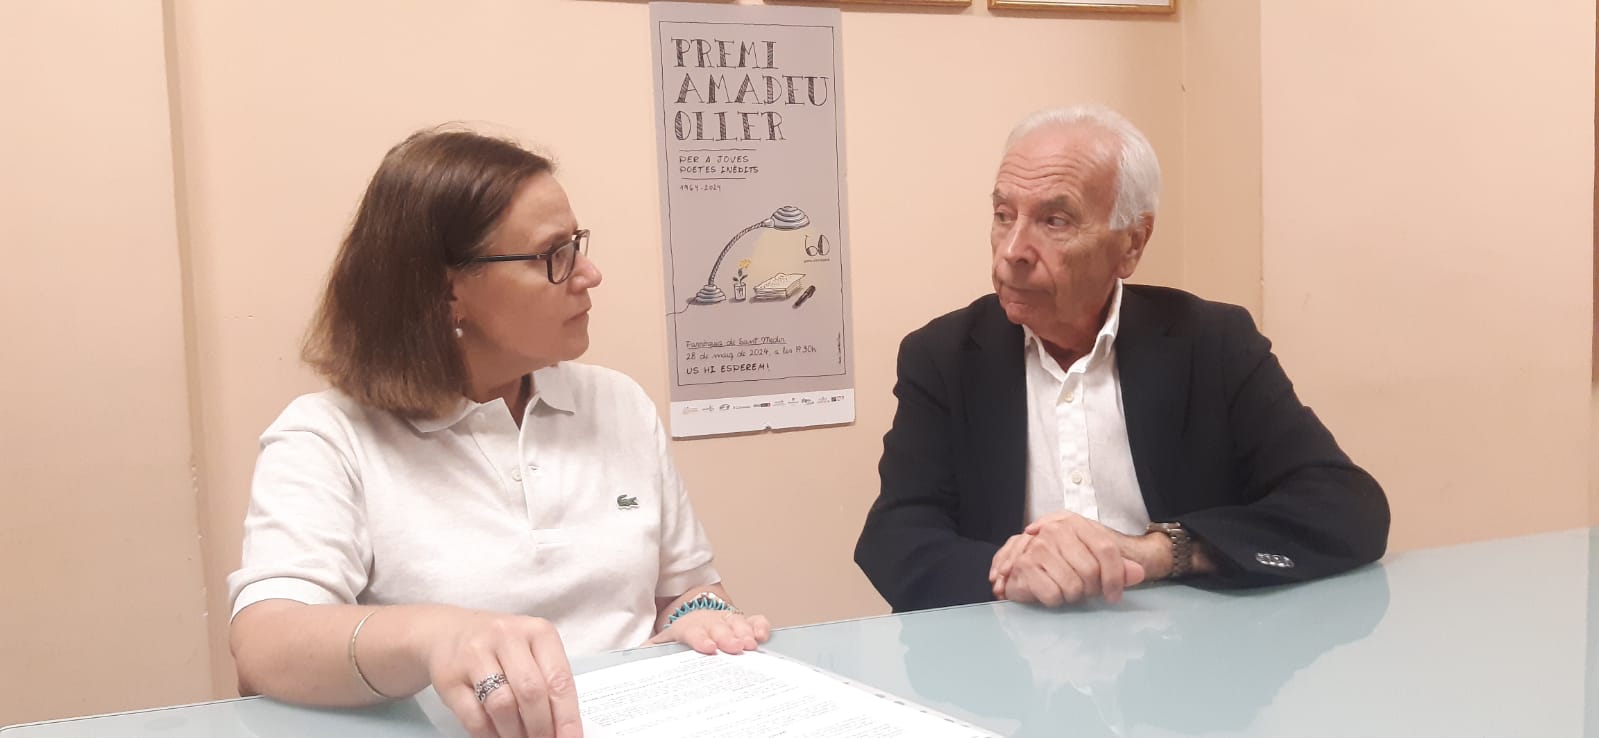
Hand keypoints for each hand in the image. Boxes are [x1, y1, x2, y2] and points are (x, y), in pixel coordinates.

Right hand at [425, 612, 581, 737]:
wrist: (448, 631)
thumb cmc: (500, 646)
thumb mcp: (531, 651)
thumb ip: (548, 682)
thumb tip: (563, 728)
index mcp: (537, 631)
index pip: (559, 679)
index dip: (567, 716)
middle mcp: (506, 637)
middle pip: (531, 692)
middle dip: (541, 727)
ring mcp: (474, 655)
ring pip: (502, 705)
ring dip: (515, 733)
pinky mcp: (449, 677)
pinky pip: (474, 717)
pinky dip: (490, 735)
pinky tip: (498, 736)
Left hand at [646, 610, 771, 654]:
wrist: (693, 612)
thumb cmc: (681, 634)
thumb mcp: (663, 641)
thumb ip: (651, 649)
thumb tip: (635, 657)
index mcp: (687, 627)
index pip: (692, 632)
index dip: (701, 639)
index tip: (708, 647)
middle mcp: (709, 621)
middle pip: (718, 627)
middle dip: (727, 636)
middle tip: (735, 647)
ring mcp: (726, 620)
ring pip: (736, 623)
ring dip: (744, 632)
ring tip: (751, 644)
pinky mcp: (741, 621)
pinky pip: (752, 620)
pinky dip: (758, 625)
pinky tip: (761, 636)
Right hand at [997, 512, 1146, 605]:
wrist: (1024, 560)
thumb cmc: (1062, 559)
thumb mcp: (1093, 556)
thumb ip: (1118, 565)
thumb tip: (1138, 573)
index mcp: (1076, 523)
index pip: (1106, 550)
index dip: (1115, 577)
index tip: (1114, 595)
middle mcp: (1056, 530)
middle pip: (1091, 571)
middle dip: (1091, 589)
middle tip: (1085, 591)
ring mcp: (1039, 547)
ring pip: (1073, 586)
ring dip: (1072, 596)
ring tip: (1066, 589)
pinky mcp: (1025, 566)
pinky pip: (1053, 595)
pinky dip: (1055, 600)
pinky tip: (1051, 591)